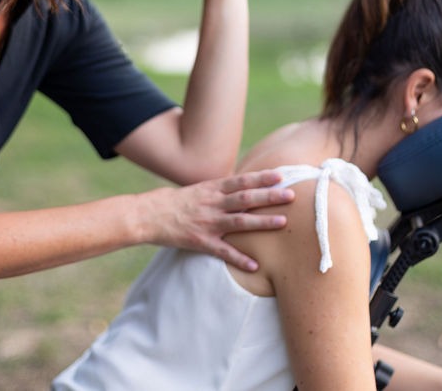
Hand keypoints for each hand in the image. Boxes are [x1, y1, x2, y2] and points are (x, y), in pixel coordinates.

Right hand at [141, 170, 294, 271]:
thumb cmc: (179, 201)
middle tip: (291, 195)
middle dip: (269, 197)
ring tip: (283, 222)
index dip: (261, 178)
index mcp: (212, 189)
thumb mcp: (201, 189)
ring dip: (262, 222)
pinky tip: (255, 265)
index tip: (280, 175)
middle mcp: (213, 204)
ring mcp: (208, 223)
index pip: (241, 181)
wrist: (150, 215)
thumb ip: (223, 189)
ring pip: (239, 222)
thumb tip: (247, 185)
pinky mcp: (201, 242)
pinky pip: (223, 252)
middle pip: (245, 199)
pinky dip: (239, 258)